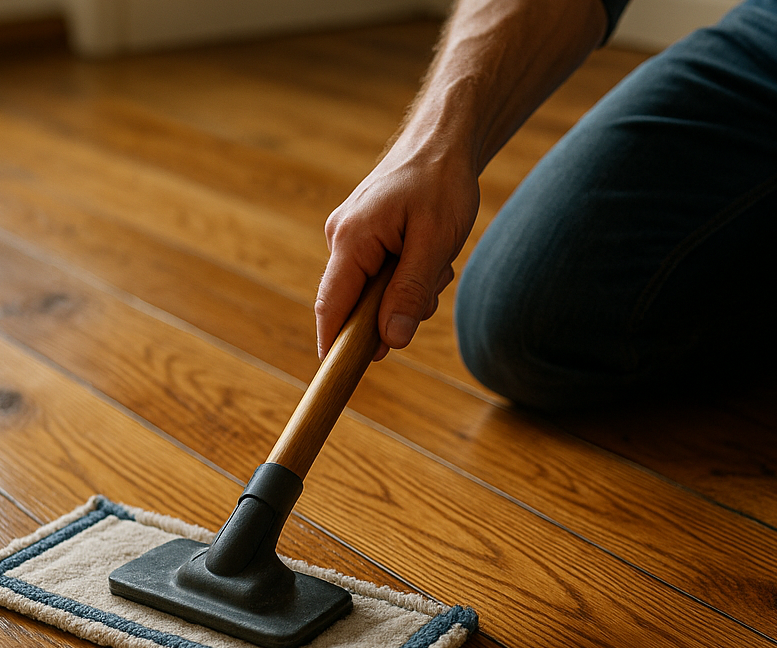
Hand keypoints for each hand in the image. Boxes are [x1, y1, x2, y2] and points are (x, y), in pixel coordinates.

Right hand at [318, 144, 479, 360]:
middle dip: (397, 307)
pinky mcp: (367, 237)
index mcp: (351, 238)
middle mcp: (343, 238)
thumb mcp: (435, 241)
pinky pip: (385, 274)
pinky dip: (411, 273)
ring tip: (437, 254)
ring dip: (412, 288)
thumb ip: (410, 291)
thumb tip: (389, 341)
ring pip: (378, 291)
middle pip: (358, 304)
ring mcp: (353, 237)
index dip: (335, 344)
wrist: (443, 141)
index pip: (332, 306)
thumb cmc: (441, 183)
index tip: (340, 376)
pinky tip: (430, 249)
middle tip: (434, 280)